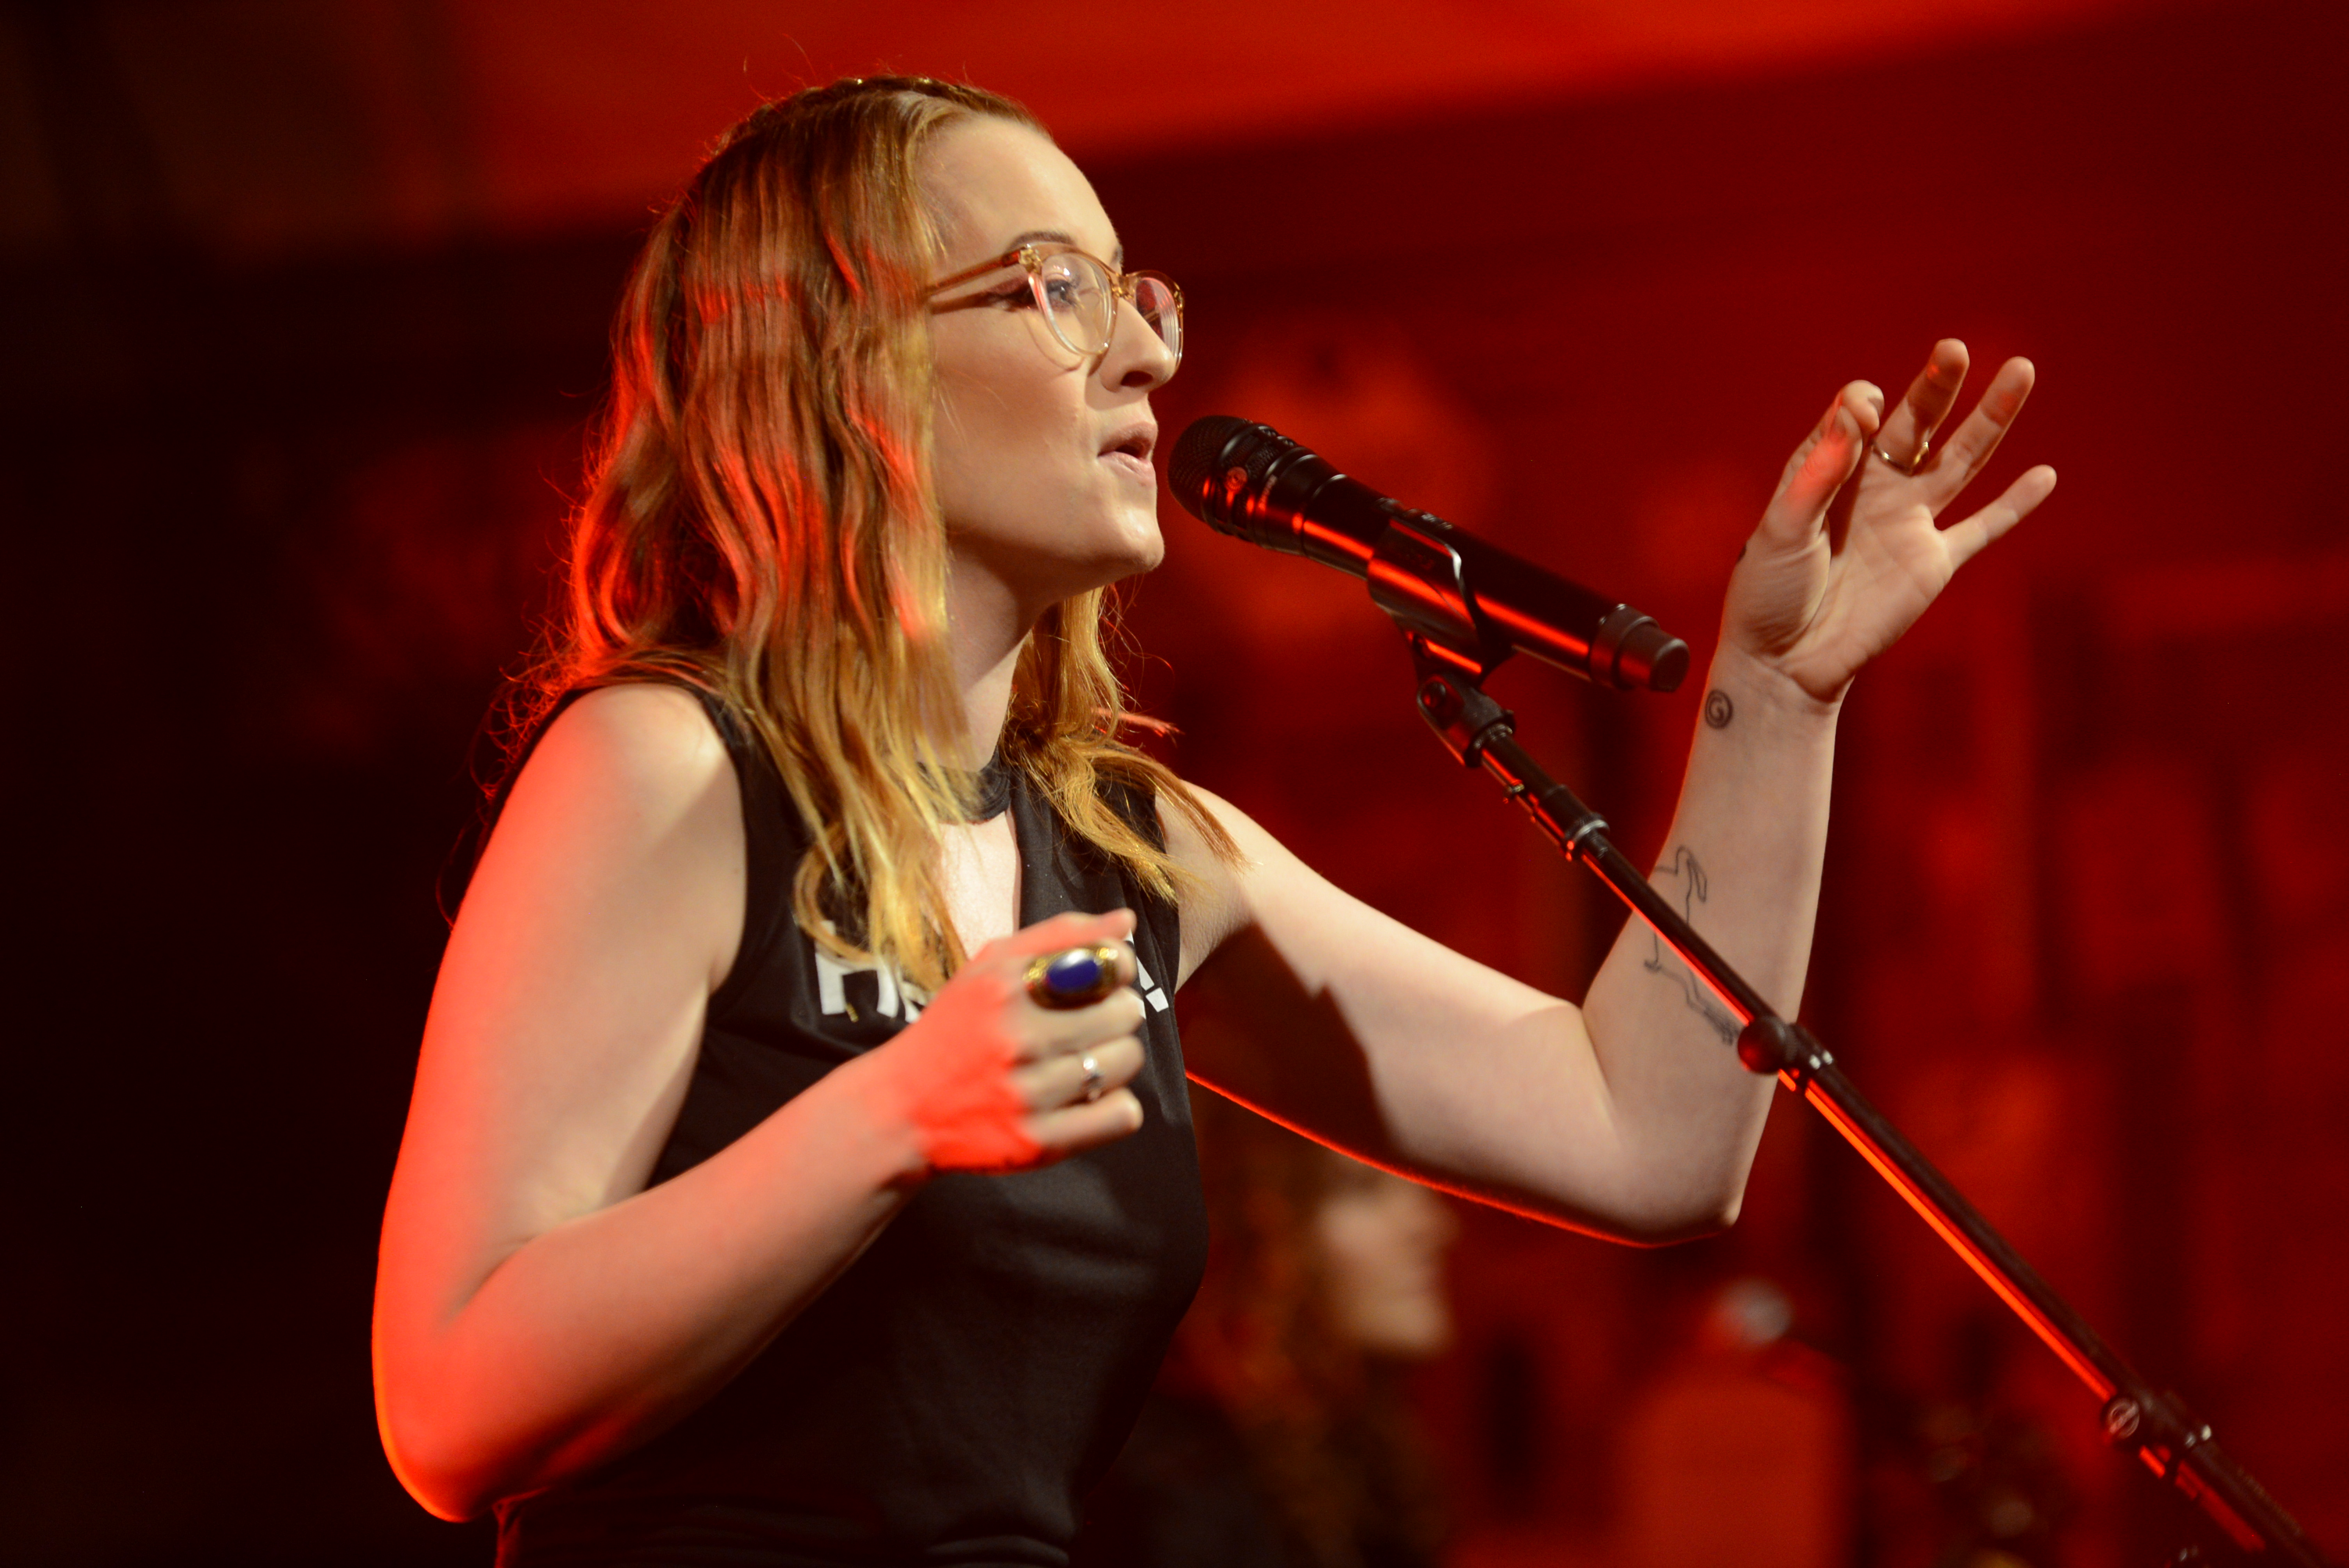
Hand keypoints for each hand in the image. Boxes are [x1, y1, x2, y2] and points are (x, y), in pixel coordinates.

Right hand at [865, 909, 1147, 1173]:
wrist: (901, 1109)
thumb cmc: (955, 1030)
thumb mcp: (989, 968)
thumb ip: (1058, 937)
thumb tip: (1125, 921)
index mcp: (1006, 986)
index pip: (1108, 962)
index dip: (1118, 969)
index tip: (1104, 981)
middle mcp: (1018, 1038)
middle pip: (1125, 1012)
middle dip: (1115, 1014)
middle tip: (1089, 1025)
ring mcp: (1029, 1094)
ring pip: (1127, 1061)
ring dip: (1114, 1059)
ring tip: (1081, 1061)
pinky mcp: (1039, 1142)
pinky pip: (1122, 1115)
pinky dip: (1115, 1107)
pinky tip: (1084, 1099)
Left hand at [1723, 340, 2057, 703]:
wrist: (1785, 663)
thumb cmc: (1768, 593)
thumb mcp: (1781, 530)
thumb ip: (1817, 475)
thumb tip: (1855, 412)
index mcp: (1829, 470)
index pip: (1856, 416)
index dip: (1861, 407)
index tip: (1862, 413)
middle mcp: (1874, 487)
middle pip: (1916, 423)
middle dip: (1936, 387)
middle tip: (1953, 349)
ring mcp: (1908, 521)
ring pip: (1960, 459)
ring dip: (1991, 417)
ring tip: (2021, 369)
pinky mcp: (1934, 563)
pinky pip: (1982, 528)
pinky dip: (2015, 505)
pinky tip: (2046, 476)